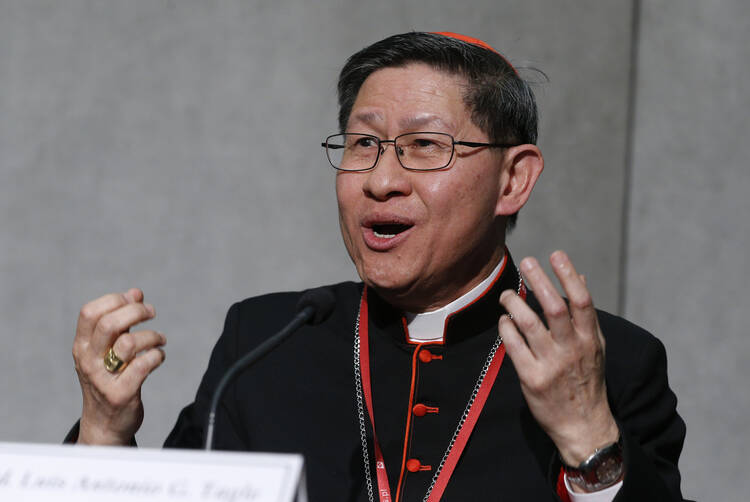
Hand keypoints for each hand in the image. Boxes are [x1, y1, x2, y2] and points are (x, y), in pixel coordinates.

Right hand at [72, 288, 165, 444]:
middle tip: (151, 312)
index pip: (90, 312)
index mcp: (82, 346)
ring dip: (152, 336)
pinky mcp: (121, 394)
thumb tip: (135, 292)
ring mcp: (103, 379)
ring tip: (160, 340)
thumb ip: (121, 321)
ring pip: (129, 343)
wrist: (104, 425)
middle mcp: (88, 361)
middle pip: (109, 324)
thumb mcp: (107, 350)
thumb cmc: (109, 380)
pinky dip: (157, 356)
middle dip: (136, 311)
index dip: (115, 300)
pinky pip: (143, 366)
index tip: (134, 300)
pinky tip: (159, 356)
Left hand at [499, 251, 618, 468]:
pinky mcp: (531, 378)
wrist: (583, 426)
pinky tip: (504, 320)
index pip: (582, 301)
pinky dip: (506, 327)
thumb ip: (584, 313)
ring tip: (507, 294)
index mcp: (590, 339)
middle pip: (554, 307)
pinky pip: (513, 345)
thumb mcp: (595, 347)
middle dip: (539, 281)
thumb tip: (579, 277)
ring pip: (529, 323)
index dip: (568, 275)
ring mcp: (551, 364)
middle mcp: (572, 349)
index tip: (555, 255)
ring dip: (515, 303)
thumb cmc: (587, 380)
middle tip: (527, 262)